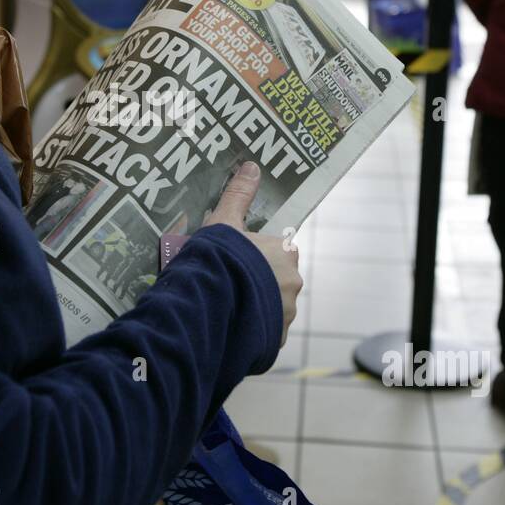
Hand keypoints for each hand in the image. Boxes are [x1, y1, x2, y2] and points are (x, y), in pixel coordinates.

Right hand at [204, 162, 301, 347]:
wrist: (212, 305)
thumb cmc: (221, 258)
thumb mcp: (224, 222)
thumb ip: (238, 195)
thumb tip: (252, 166)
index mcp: (285, 252)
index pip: (275, 251)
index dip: (253, 255)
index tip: (234, 260)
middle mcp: (293, 282)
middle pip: (274, 278)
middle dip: (255, 281)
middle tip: (226, 282)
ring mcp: (287, 313)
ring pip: (271, 305)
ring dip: (254, 305)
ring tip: (224, 306)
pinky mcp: (277, 338)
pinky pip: (265, 330)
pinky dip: (252, 327)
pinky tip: (230, 325)